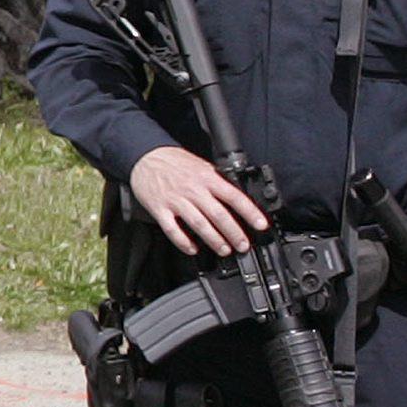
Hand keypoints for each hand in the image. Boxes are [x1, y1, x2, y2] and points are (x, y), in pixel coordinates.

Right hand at [129, 146, 268, 256]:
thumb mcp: (201, 165)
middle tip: (243, 245)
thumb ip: (217, 181)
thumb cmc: (174, 162)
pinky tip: (192, 249)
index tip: (261, 225)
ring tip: (224, 250)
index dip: (250, 212)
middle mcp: (193, 190)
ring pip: (198, 224)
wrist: (145, 157)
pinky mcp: (159, 209)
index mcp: (207, 178)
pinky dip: (183, 242)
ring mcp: (176, 200)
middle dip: (233, 232)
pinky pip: (172, 229)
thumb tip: (236, 198)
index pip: (234, 196)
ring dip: (214, 239)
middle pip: (218, 215)